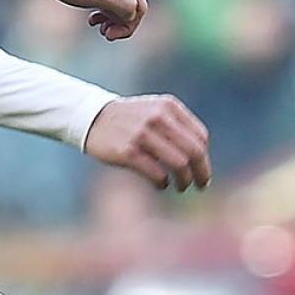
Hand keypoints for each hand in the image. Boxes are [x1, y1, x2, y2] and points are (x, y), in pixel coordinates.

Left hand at [37, 0, 146, 39]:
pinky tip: (92, 15)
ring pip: (119, 0)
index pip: (140, 8)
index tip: (110, 35)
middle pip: (131, 4)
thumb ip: (122, 6)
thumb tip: (132, 15)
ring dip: (111, 17)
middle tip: (104, 33)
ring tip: (96, 24)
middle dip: (119, 22)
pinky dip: (103, 7)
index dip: (128, 26)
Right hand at [85, 94, 212, 191]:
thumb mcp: (154, 111)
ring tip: (181, 187)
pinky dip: (163, 183)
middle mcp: (159, 117)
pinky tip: (161, 185)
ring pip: (179, 163)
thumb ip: (176, 126)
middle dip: (202, 172)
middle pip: (194, 151)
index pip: (201, 137)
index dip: (203, 157)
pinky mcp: (128, 151)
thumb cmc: (128, 120)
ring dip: (185, 180)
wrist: (91, 117)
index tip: (199, 169)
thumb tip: (200, 158)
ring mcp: (143, 134)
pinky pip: (157, 173)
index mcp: (169, 107)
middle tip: (201, 185)